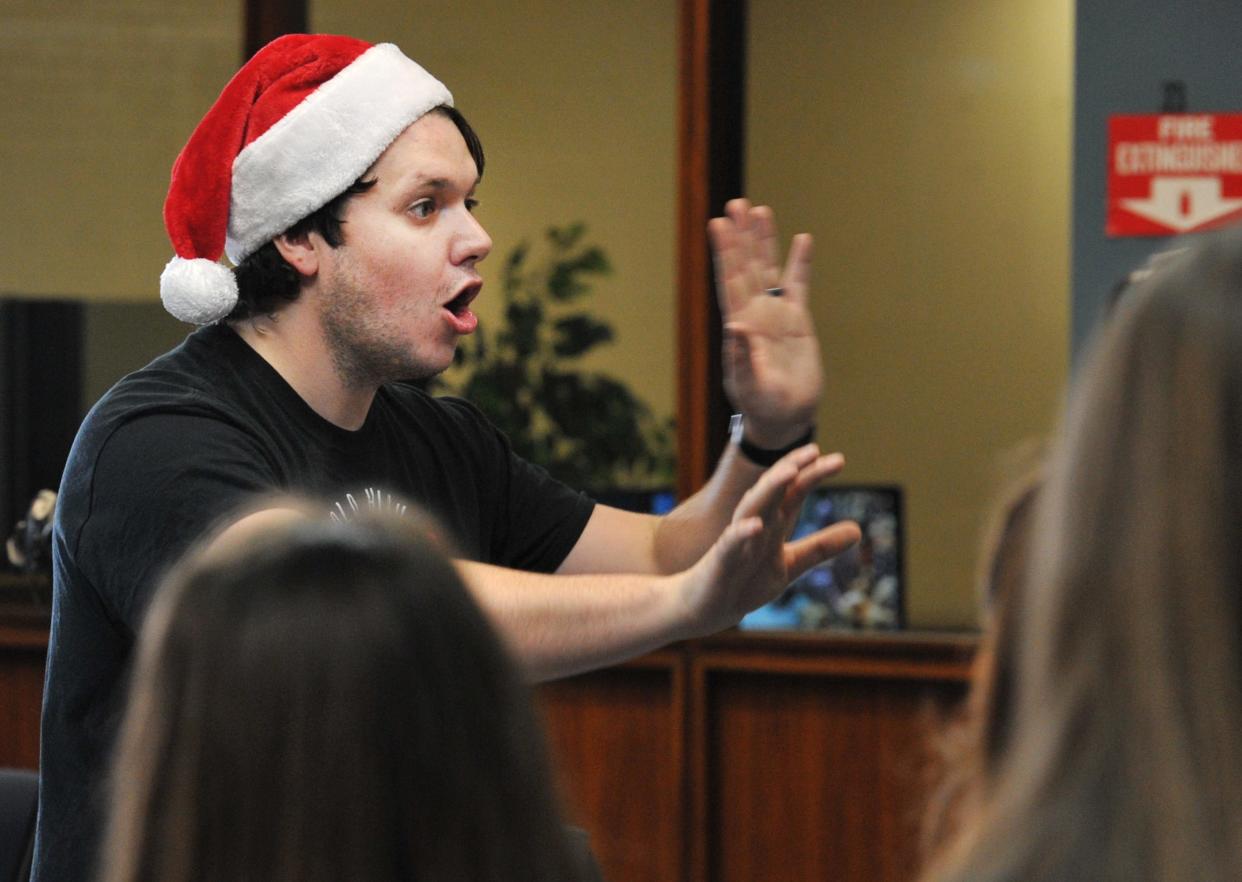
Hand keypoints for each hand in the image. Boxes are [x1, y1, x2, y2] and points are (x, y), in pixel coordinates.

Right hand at [675, 444, 859, 636]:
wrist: (706, 608)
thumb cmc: (745, 581)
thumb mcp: (789, 564)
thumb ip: (820, 547)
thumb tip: (858, 530)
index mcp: (772, 524)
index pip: (792, 492)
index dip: (811, 475)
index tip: (837, 460)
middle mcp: (754, 525)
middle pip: (772, 490)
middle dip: (791, 469)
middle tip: (814, 451)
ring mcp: (736, 541)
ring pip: (752, 507)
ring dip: (769, 488)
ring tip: (790, 471)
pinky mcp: (720, 562)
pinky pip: (730, 544)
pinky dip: (742, 533)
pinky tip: (756, 525)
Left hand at [708, 198, 822, 448]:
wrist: (785, 417)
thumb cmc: (762, 407)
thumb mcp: (750, 387)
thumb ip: (742, 358)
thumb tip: (735, 324)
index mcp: (739, 327)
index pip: (729, 282)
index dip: (724, 253)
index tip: (718, 225)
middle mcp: (754, 314)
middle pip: (746, 267)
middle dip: (741, 236)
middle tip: (735, 204)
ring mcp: (775, 314)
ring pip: (768, 269)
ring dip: (764, 240)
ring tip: (760, 209)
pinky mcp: (797, 320)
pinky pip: (798, 285)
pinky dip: (800, 263)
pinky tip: (803, 239)